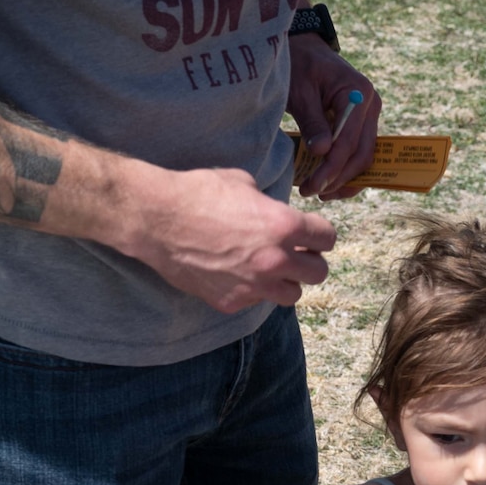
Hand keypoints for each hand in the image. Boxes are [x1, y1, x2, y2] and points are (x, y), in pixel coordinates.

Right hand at [122, 163, 335, 312]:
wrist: (158, 219)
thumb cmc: (199, 192)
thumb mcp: (244, 183)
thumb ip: (269, 205)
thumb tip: (275, 214)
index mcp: (284, 226)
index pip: (327, 238)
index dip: (320, 234)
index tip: (311, 234)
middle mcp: (275, 260)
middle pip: (319, 273)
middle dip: (310, 260)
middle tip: (296, 253)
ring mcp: (253, 285)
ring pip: (292, 295)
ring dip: (286, 281)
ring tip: (270, 268)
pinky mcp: (230, 301)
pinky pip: (255, 301)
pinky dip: (252, 290)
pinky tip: (236, 274)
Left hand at [287, 32, 380, 199]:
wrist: (305, 49)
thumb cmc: (299, 65)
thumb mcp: (300, 91)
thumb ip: (312, 121)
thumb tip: (322, 153)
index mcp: (359, 93)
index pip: (349, 141)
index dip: (332, 167)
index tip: (312, 185)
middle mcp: (371, 105)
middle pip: (363, 153)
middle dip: (339, 178)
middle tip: (312, 191)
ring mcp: (369, 115)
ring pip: (365, 156)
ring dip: (346, 178)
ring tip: (321, 192)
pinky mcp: (361, 123)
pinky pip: (359, 151)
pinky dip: (347, 169)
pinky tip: (329, 182)